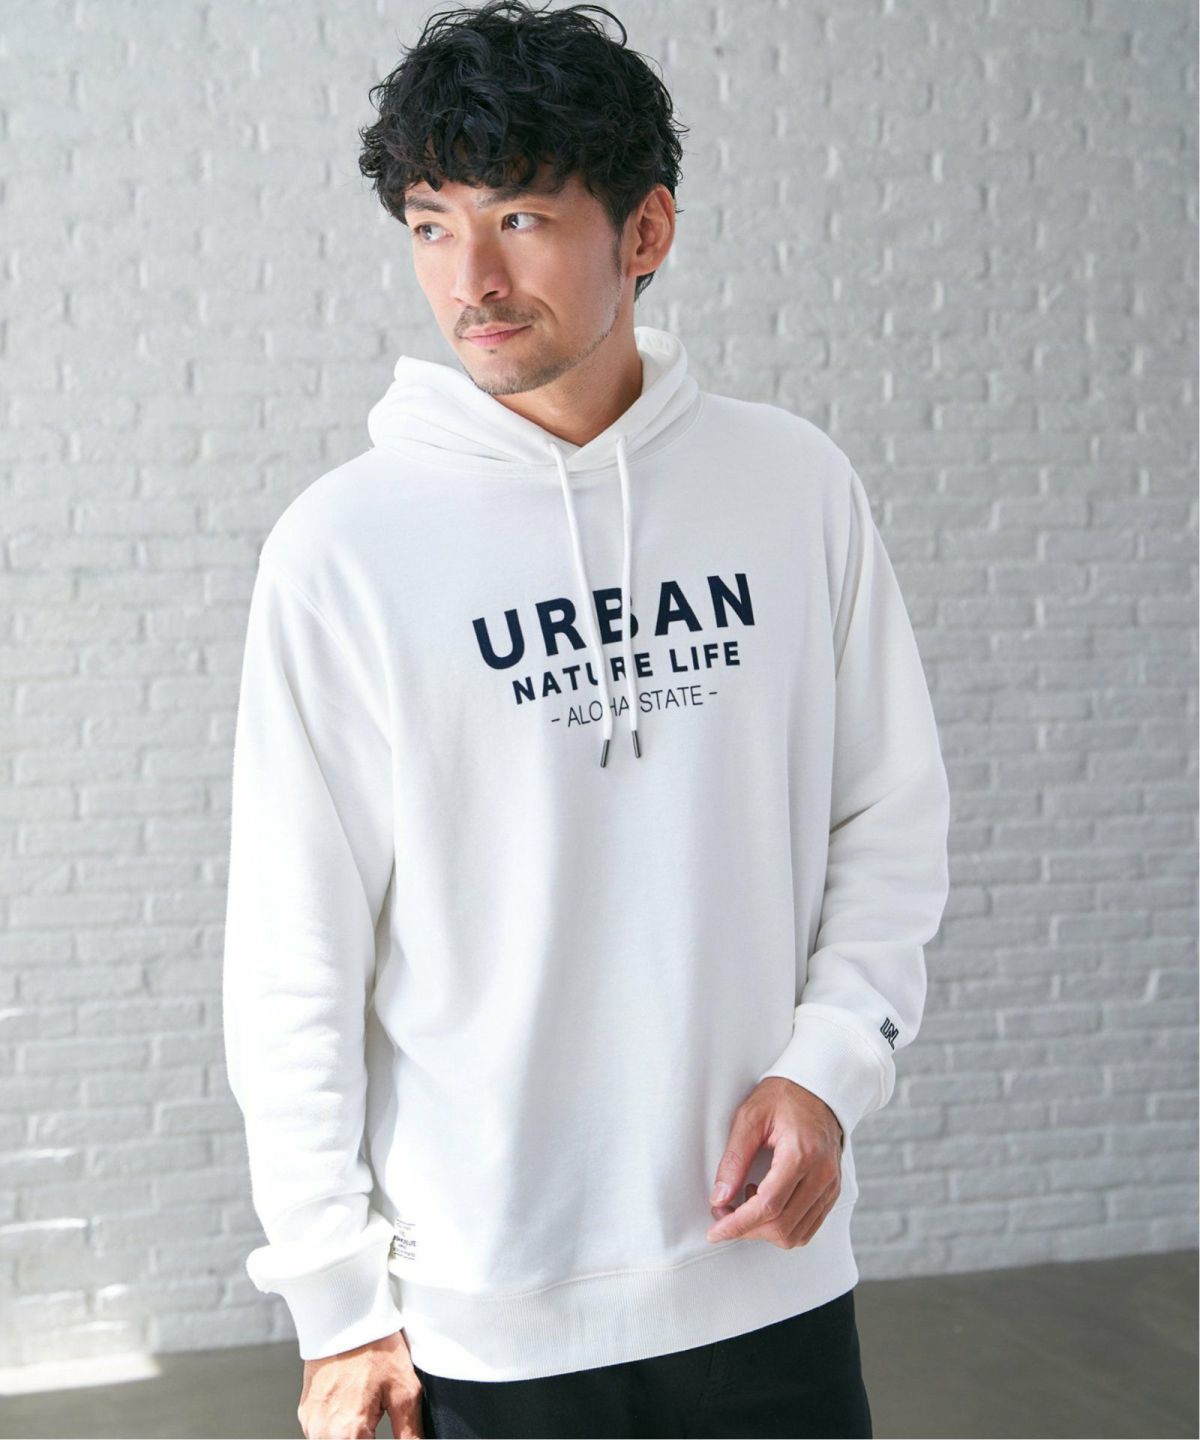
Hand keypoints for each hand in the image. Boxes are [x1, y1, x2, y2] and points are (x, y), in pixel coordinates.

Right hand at [297, 1327, 423, 1438]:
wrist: (346, 1314)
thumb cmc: (376, 1346)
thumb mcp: (404, 1391)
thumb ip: (409, 1434)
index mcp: (348, 1432)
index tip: (388, 1433)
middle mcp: (322, 1433)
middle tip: (379, 1422)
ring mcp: (310, 1423)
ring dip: (353, 1437)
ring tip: (369, 1414)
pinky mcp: (306, 1413)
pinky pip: (322, 1434)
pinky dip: (338, 1430)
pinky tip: (355, 1409)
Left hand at [706, 1076, 844, 1248]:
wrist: (819, 1088)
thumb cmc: (783, 1097)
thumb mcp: (750, 1118)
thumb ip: (734, 1159)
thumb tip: (719, 1197)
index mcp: (802, 1153)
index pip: (768, 1206)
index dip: (738, 1224)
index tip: (715, 1230)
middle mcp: (822, 1175)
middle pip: (782, 1226)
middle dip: (746, 1228)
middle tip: (723, 1209)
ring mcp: (830, 1186)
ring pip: (795, 1234)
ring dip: (763, 1230)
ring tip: (747, 1198)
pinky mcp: (832, 1192)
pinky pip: (807, 1227)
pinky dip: (782, 1226)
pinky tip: (767, 1201)